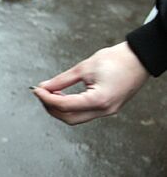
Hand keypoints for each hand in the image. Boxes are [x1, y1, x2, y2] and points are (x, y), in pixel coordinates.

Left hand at [32, 42, 148, 124]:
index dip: (46, 98)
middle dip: (51, 107)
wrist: (140, 58)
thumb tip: (44, 87)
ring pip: (76, 118)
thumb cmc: (115, 59)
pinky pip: (84, 113)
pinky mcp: (108, 108)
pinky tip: (62, 95)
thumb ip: (62, 80)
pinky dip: (71, 107)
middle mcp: (104, 110)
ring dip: (60, 108)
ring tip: (50, 93)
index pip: (64, 106)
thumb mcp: (84, 67)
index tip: (36, 89)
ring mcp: (108, 111)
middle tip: (41, 93)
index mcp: (99, 100)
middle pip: (69, 118)